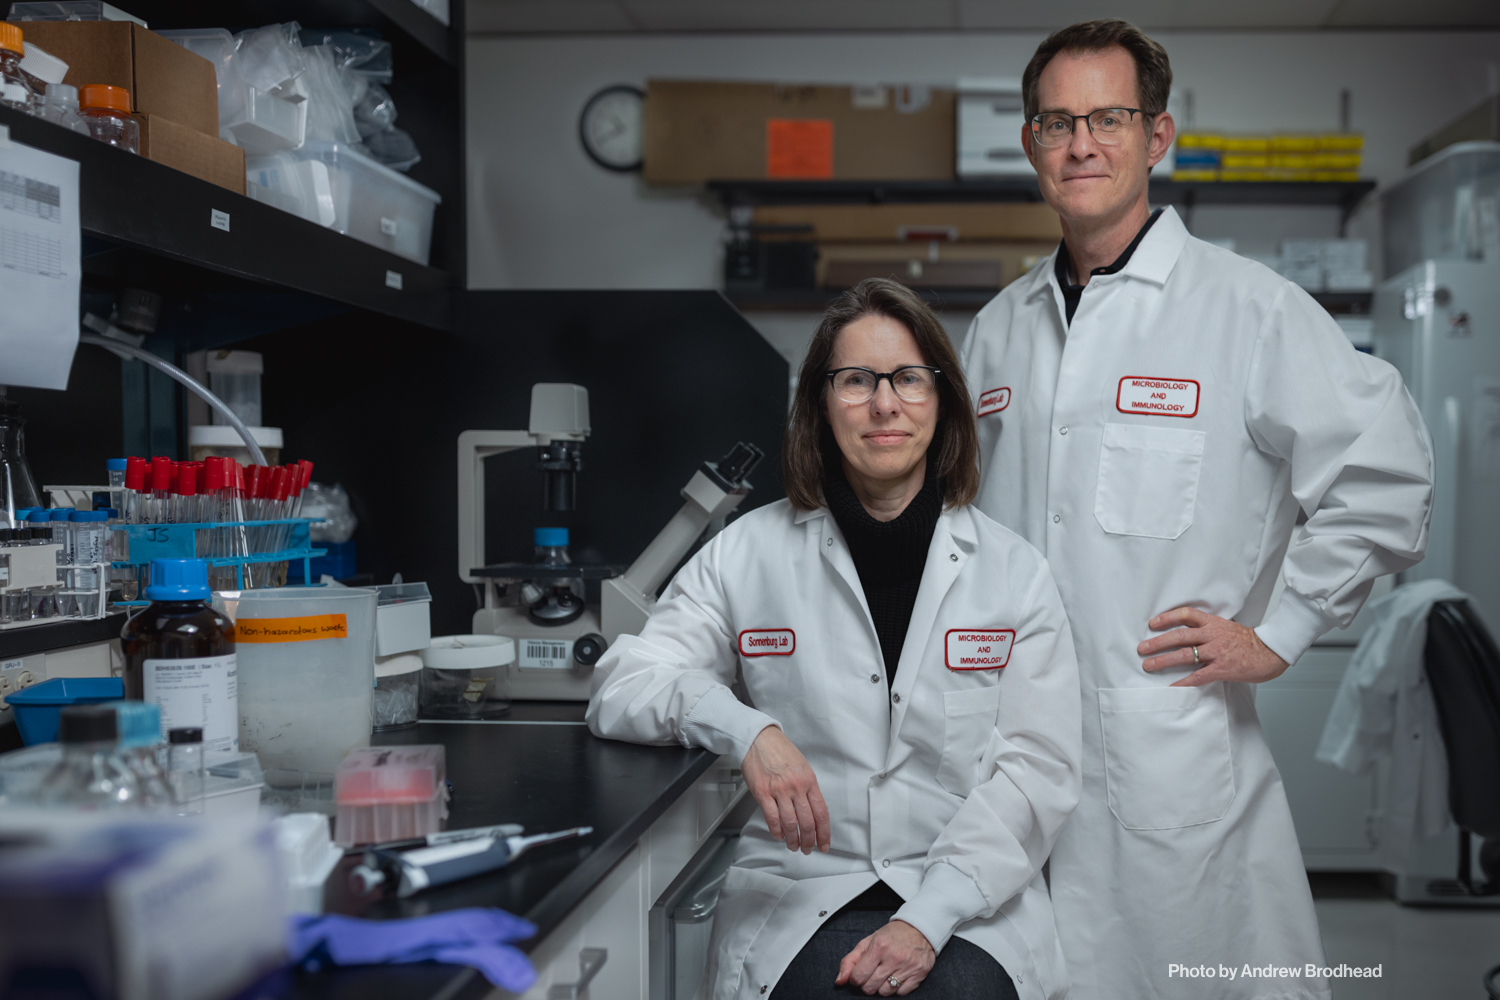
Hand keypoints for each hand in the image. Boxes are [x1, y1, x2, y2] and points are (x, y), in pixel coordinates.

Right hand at [742, 725, 830, 853]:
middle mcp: (796, 787)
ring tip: (794, 846)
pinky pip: (772, 818)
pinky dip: (776, 831)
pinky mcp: (763, 793)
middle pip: (807, 822)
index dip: (824, 833)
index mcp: (809, 780)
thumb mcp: (802, 767)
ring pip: (790, 823)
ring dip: (793, 839)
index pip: (821, 812)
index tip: (824, 843)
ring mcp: (779, 790)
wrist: (759, 738)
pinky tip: (779, 835)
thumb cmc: (780, 751)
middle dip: (809, 840)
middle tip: (808, 849)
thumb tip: (813, 810)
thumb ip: (808, 788)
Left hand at [836, 920, 935, 995]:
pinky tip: (896, 976)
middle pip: (870, 987)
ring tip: (884, 974)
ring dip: (881, 986)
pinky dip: (896, 988)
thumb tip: (839, 981)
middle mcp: (894, 957)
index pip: (858, 976)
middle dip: (867, 983)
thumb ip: (850, 961)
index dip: (855, 978)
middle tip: (872, 973)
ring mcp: (908, 967)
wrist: (919, 928)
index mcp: (879, 946)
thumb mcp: (868, 942)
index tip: (859, 973)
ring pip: (885, 992)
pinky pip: (900, 993)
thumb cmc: (892, 935)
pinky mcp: (919, 975)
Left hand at [1139, 607, 1288, 686]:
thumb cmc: (1249, 641)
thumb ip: (1208, 629)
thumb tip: (1187, 632)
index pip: (1187, 614)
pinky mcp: (1222, 669)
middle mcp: (1213, 635)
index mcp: (1214, 623)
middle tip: (1142, 648)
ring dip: (1164, 660)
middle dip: (1158, 642)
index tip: (1152, 623)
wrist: (1271, 652)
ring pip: (1185, 655)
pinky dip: (1183, 681)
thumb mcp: (1227, 627)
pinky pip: (1198, 676)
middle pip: (1180, 636)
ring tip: (1148, 665)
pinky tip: (1171, 686)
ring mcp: (1217, 652)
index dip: (1168, 618)